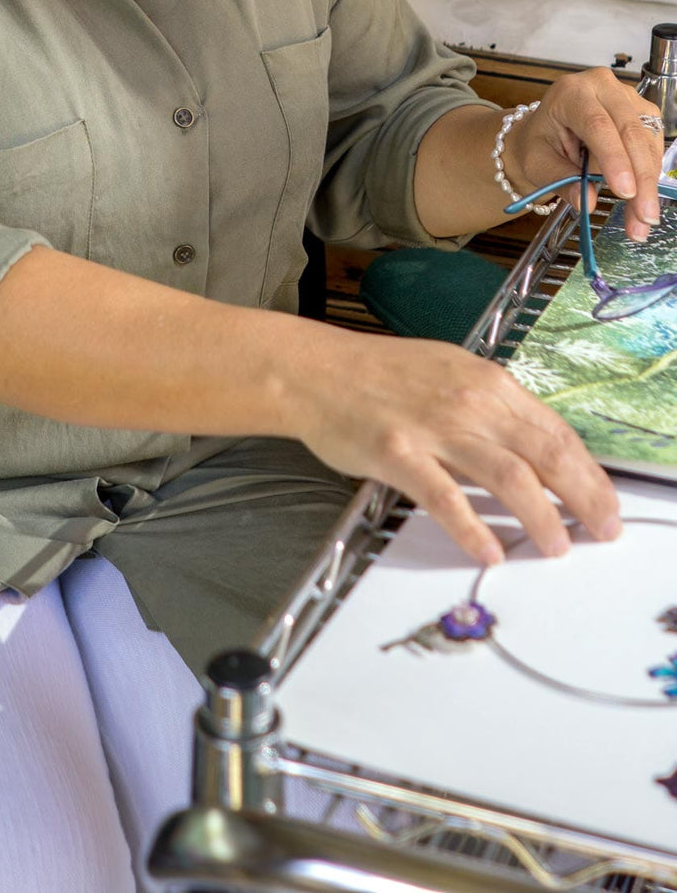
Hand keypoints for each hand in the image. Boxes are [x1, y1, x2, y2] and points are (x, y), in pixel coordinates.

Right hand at [301, 329, 621, 564]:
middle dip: (584, 498)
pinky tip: (490, 552)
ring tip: (556, 547)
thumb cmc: (381, 376)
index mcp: (487, 381)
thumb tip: (534, 450)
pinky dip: (473, 530)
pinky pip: (446, 499)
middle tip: (602, 531)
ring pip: (508, 478)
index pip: (555, 431)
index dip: (589, 472)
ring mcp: (433, 428)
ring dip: (541, 519)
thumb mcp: (450, 373)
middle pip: (545, 455)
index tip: (605, 502)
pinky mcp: (398, 455)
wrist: (317, 372)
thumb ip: (491, 408)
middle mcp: (469, 401)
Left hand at [501, 68, 662, 239]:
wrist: (546, 131)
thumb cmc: (538, 144)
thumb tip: (586, 202)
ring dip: (649, 183)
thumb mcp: (538, 164)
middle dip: (640, 178)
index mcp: (570, 93)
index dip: (614, 159)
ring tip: (642, 219)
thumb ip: (561, 181)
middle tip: (644, 217)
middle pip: (630, 131)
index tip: (625, 192)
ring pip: (648, 140)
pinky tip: (643, 200)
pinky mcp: (643, 112)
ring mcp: (627, 96)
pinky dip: (650, 175)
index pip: (596, 124)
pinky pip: (654, 145)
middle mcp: (602, 87)